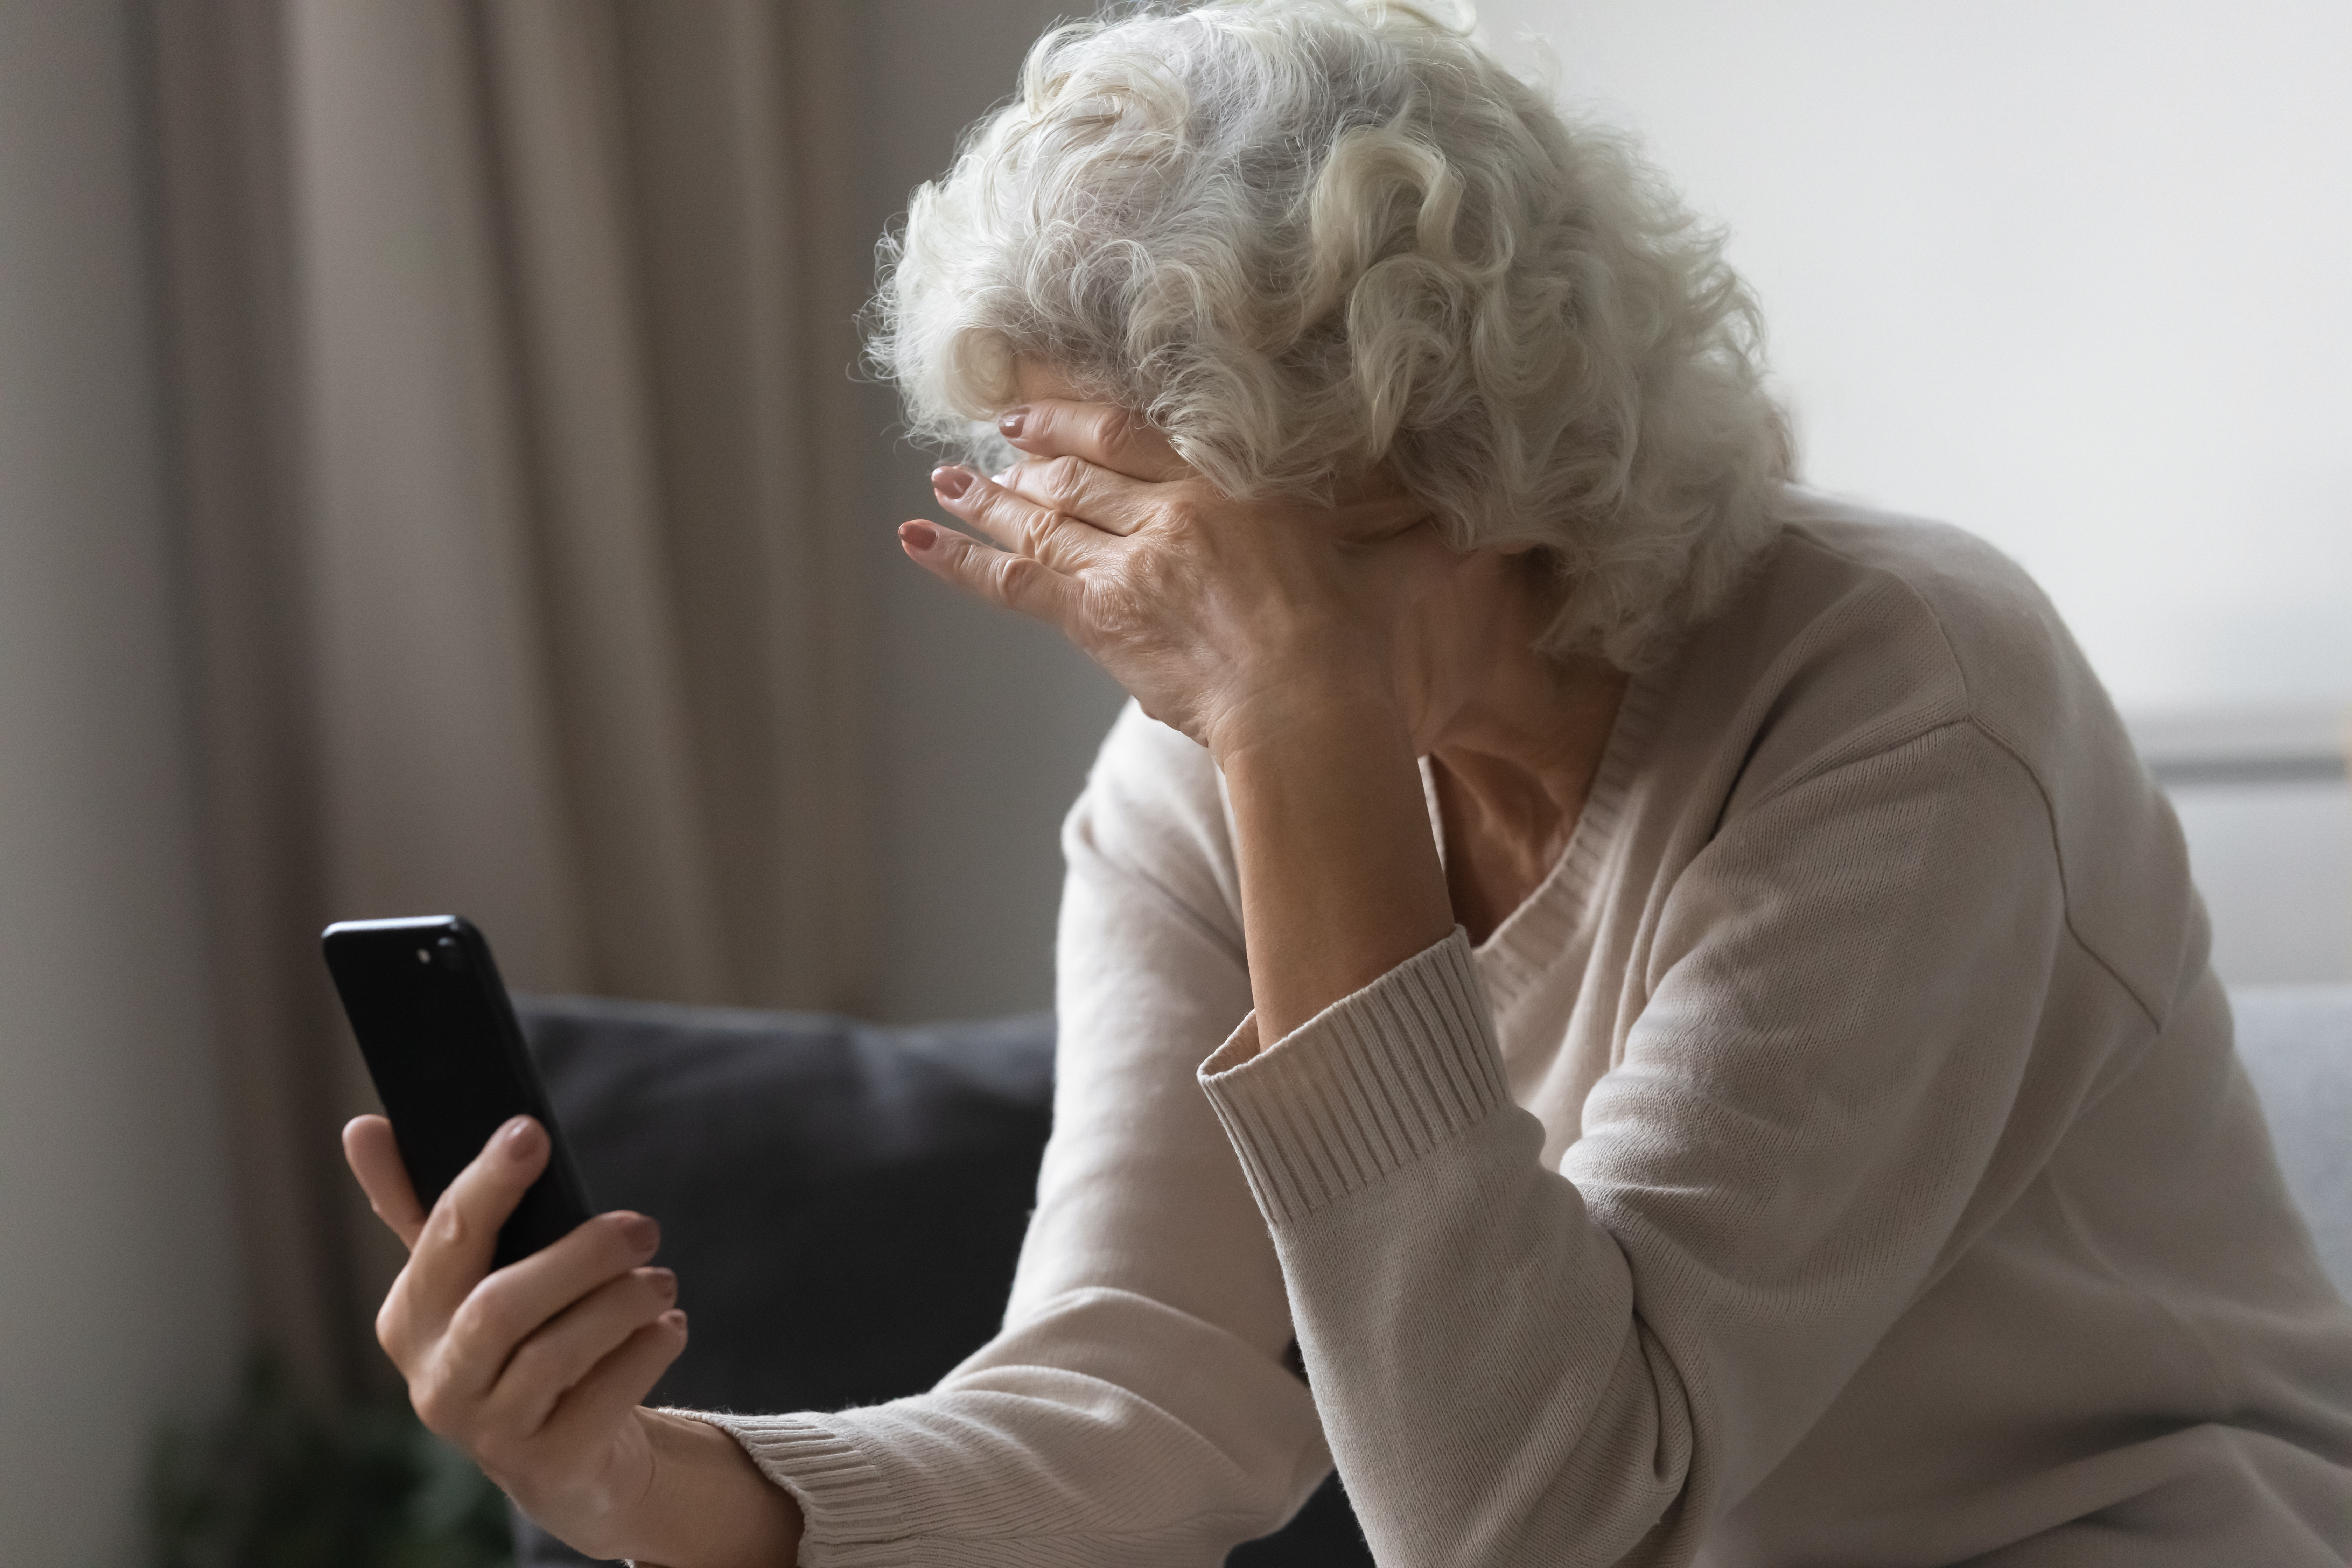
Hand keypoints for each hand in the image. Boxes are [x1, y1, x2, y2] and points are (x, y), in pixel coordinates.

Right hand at [345, 1115, 798, 1565]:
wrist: (564, 1456)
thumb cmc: (515, 1343)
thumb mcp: (469, 1279)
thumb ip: (421, 1205)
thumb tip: (363, 1126)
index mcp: (410, 1320)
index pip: (444, 1238)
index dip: (487, 1183)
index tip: (530, 1132)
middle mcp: (437, 1382)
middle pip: (499, 1306)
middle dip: (580, 1255)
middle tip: (643, 1227)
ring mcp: (489, 1432)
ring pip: (554, 1355)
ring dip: (621, 1304)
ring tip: (660, 1281)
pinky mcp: (549, 1465)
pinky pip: (604, 1399)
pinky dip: (646, 1352)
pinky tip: (668, 1326)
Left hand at [901, 398, 1458, 1040]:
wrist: (1312, 707)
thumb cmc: (1362, 645)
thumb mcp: (1400, 570)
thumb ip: (1424, 532)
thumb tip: (1498, 521)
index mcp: (1238, 486)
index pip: (1141, 429)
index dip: (1086, 409)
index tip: (1051, 397)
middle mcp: (1175, 509)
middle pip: (1083, 466)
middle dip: (1033, 447)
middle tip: (994, 433)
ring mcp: (1130, 559)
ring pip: (1044, 514)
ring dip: (988, 497)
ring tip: (945, 481)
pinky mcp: (1098, 614)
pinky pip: (1012, 576)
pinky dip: (958, 559)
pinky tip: (913, 538)